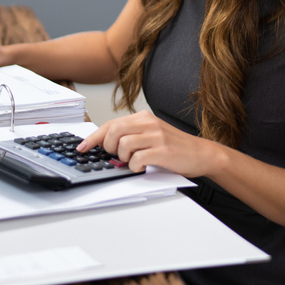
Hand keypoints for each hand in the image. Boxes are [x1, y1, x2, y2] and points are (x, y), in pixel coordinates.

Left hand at [77, 111, 222, 177]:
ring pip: (123, 144)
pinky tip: (141, 167)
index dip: (93, 137)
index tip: (82, 147)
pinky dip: (135, 166)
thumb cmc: (174, 147)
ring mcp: (156, 136)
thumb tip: (104, 145)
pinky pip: (138, 158)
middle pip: (113, 131)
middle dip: (108, 146)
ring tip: (132, 161)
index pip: (110, 124)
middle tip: (116, 155)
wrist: (202, 154)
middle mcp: (149, 123)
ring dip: (123, 157)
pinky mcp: (163, 151)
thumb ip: (131, 136)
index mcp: (143, 118)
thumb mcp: (151, 135)